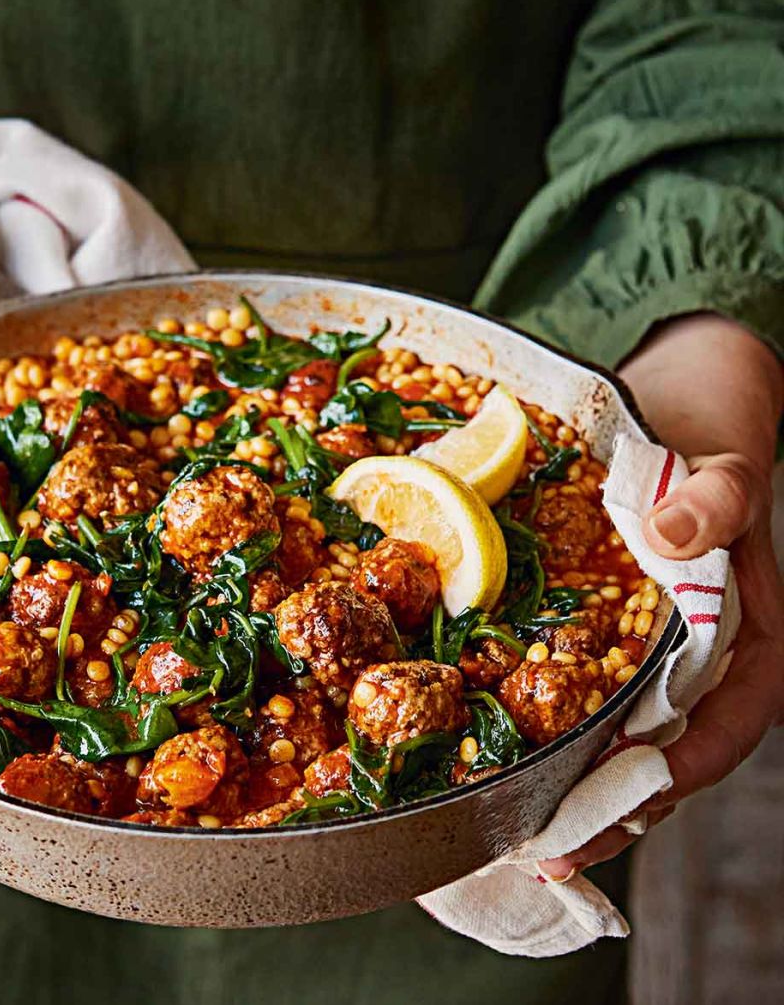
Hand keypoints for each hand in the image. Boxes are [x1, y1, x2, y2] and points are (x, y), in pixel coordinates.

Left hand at [540, 313, 782, 880]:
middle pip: (664, 750)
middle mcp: (701, 653)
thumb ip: (715, 501)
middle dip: (609, 803)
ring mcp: (654, 643)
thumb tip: (674, 536)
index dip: (676, 779)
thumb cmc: (715, 438)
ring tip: (513, 824)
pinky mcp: (609, 624)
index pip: (726, 729)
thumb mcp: (727, 465)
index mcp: (751, 634)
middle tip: (545, 850)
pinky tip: (500, 738)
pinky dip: (554, 718)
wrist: (682, 401)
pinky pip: (585, 682)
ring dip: (575, 777)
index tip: (619, 815)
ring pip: (622, 728)